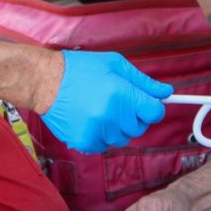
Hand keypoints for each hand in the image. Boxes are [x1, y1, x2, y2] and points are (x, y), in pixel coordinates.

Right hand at [41, 51, 172, 153]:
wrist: (44, 81)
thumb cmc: (80, 69)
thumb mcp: (115, 65)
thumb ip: (143, 81)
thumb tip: (166, 92)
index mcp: (121, 94)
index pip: (154, 113)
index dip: (153, 108)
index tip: (147, 105)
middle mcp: (110, 116)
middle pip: (139, 127)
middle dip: (133, 116)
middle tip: (117, 102)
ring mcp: (97, 132)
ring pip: (122, 138)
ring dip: (117, 127)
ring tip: (100, 109)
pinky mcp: (84, 143)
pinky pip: (105, 145)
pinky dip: (101, 136)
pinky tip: (90, 119)